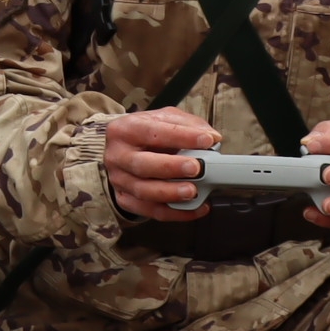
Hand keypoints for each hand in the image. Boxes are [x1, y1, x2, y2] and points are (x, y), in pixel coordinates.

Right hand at [105, 106, 221, 220]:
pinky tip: (195, 208)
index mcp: (126, 130)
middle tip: (196, 168)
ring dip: (171, 193)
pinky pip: (150, 211)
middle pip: (142, 165)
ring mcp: (119, 180)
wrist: (124, 149)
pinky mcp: (125, 199)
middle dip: (171, 168)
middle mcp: (118, 155)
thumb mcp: (165, 118)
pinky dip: (175, 213)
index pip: (152, 132)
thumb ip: (189, 124)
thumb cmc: (147, 133)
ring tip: (193, 191)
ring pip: (144, 192)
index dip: (180, 137)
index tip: (205, 140)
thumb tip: (211, 137)